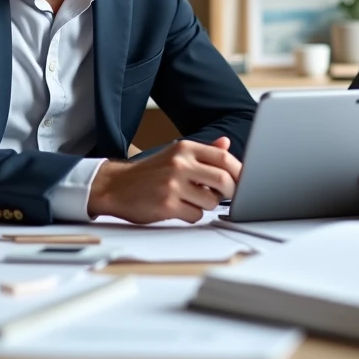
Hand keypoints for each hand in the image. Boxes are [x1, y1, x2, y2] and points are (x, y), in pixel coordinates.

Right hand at [88, 137, 239, 223]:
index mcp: (185, 149)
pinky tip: (179, 208)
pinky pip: (195, 215)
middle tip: (225, 195)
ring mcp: (172, 185)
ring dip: (207, 204)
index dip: (239, 172)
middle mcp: (179, 164)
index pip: (224, 159)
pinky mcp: (166, 205)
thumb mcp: (175, 154)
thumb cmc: (150, 172)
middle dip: (230, 192)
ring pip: (211, 201)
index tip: (243, 181)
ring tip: (192, 200)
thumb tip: (226, 143)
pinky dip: (192, 215)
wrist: (116, 186)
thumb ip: (203, 151)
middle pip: (224, 180)